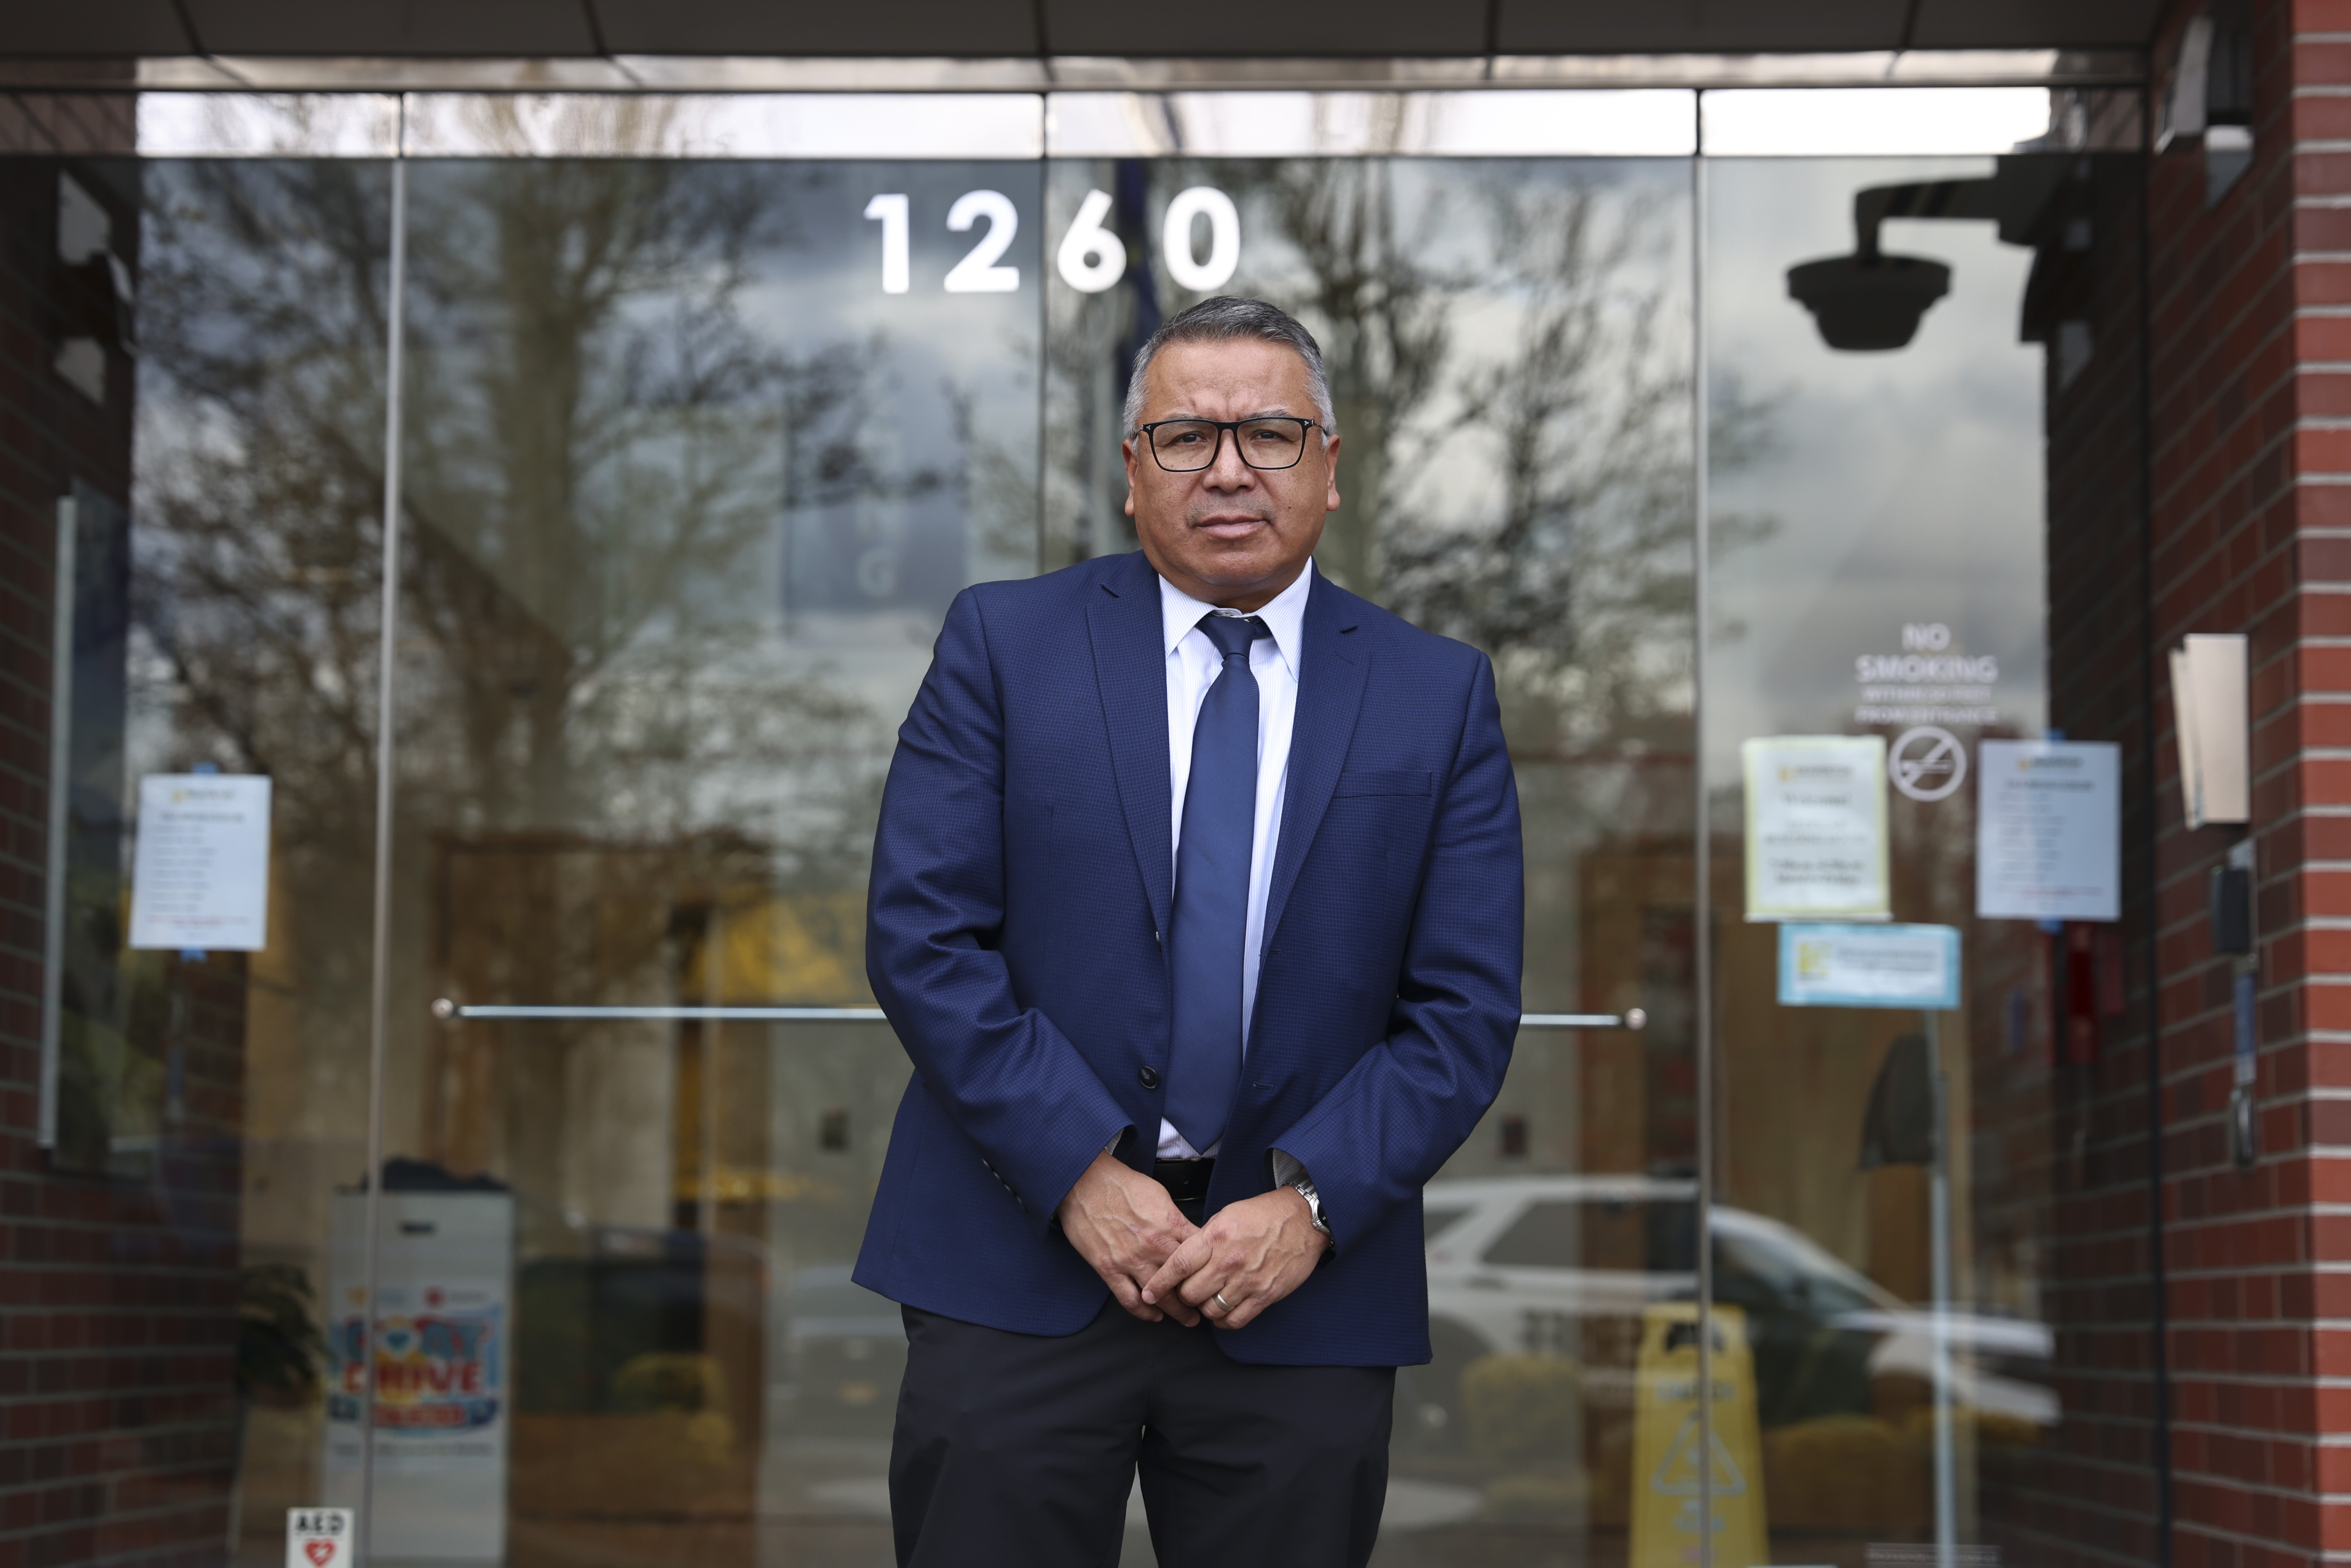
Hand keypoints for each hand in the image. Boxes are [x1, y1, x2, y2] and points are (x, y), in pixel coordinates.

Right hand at [1056, 1151, 1201, 1323]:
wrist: (1086, 1182)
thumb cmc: (1122, 1185)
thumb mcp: (1161, 1196)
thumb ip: (1177, 1221)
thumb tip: (1191, 1236)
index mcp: (1170, 1226)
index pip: (1200, 1257)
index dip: (1210, 1272)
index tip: (1214, 1280)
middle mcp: (1153, 1246)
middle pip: (1184, 1283)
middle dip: (1198, 1299)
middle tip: (1206, 1308)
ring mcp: (1130, 1260)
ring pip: (1160, 1297)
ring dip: (1176, 1312)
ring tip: (1186, 1319)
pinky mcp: (1109, 1269)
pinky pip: (1130, 1300)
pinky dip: (1144, 1312)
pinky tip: (1154, 1315)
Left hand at [1138, 1187, 1328, 1329]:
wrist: (1303, 1218)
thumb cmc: (1263, 1215)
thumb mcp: (1226, 1217)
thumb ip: (1203, 1240)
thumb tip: (1185, 1260)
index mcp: (1215, 1237)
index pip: (1177, 1265)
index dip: (1159, 1284)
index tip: (1150, 1293)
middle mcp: (1228, 1261)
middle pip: (1190, 1294)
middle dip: (1185, 1296)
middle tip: (1189, 1291)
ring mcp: (1247, 1280)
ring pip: (1210, 1310)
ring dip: (1205, 1308)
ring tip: (1209, 1299)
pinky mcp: (1264, 1295)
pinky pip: (1235, 1320)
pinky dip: (1225, 1321)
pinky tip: (1224, 1311)